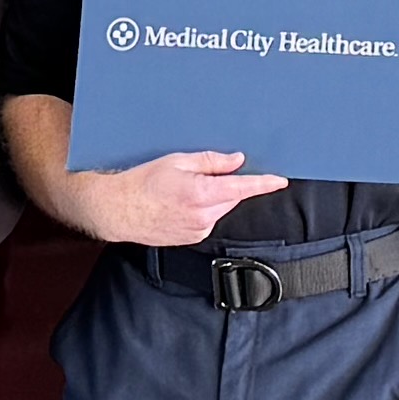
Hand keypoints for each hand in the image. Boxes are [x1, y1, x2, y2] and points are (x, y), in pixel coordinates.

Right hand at [48, 150, 278, 250]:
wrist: (119, 210)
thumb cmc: (142, 183)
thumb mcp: (176, 162)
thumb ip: (211, 162)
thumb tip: (236, 161)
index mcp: (201, 194)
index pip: (242, 188)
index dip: (264, 184)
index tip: (280, 180)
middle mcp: (203, 216)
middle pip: (231, 197)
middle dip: (226, 184)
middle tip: (201, 175)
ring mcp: (198, 230)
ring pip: (220, 208)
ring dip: (212, 197)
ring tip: (183, 190)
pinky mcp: (192, 238)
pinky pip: (208, 219)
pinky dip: (203, 209)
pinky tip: (180, 203)